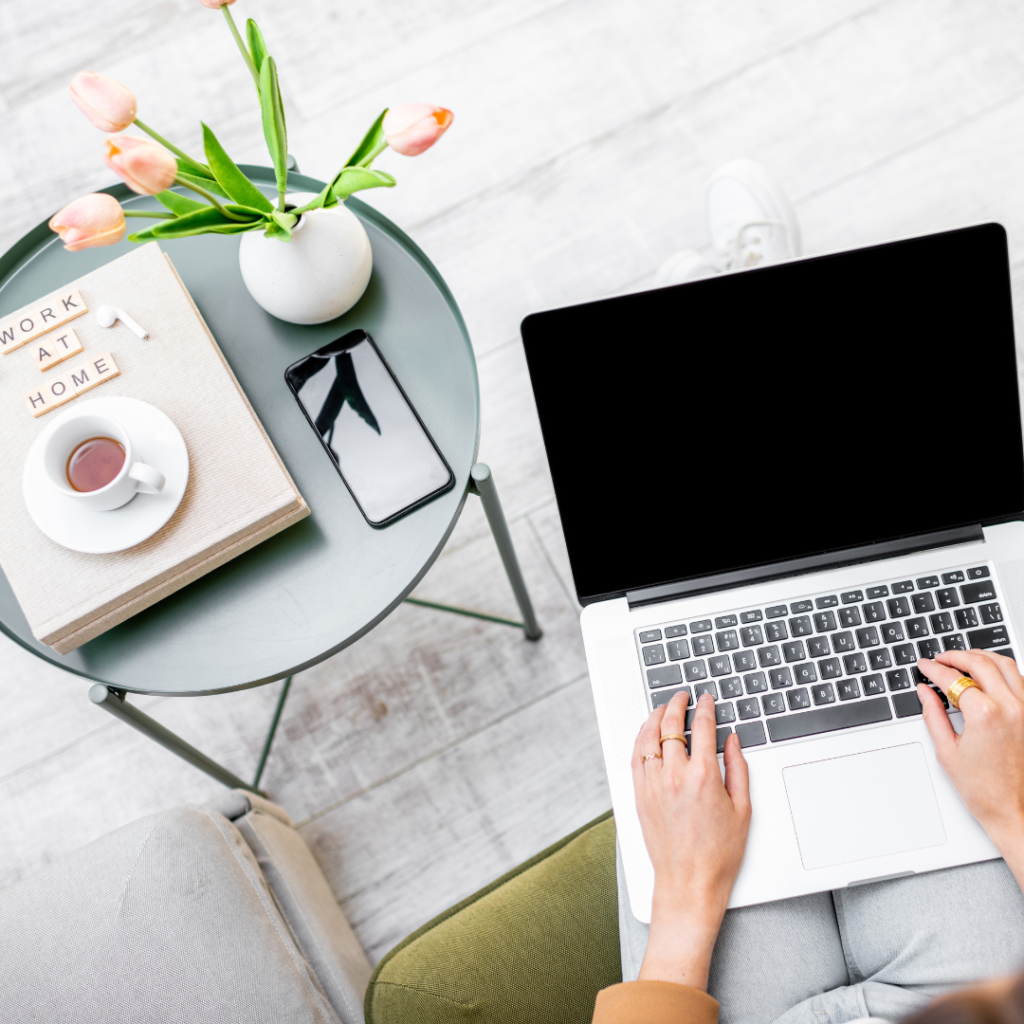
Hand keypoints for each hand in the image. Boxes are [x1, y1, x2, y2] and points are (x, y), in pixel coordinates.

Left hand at [631, 690, 750, 989]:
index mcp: (702, 777)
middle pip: (670, 726)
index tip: (707, 700)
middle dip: (676, 704)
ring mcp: (652, 785)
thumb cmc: (718, 854)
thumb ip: (737, 768)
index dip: (705, 708)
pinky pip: (635, 757)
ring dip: (654, 717)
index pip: (701, 727)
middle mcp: (673, 776)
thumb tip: (732, 741)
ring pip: (647, 738)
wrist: (689, 884)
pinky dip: (640, 739)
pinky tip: (646, 733)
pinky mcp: (639, 795)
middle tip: (682, 696)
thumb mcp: (742, 809)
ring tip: (662, 708)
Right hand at [916, 650, 1023, 878]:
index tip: (925, 666)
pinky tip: (990, 674)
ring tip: (965, 659)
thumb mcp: (947, 750)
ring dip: (982, 657)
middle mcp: (1010, 707)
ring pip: (1006, 665)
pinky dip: (1003, 671)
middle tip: (941, 658)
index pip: (953, 678)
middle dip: (956, 656)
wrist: (1016, 811)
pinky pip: (1021, 680)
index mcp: (984, 714)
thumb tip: (925, 692)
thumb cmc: (985, 790)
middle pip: (981, 663)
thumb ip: (933, 714)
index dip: (933, 669)